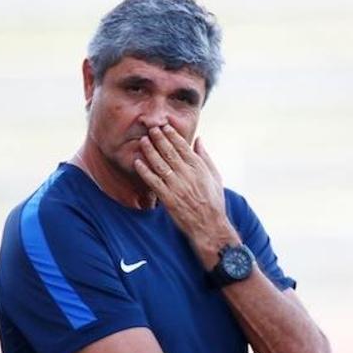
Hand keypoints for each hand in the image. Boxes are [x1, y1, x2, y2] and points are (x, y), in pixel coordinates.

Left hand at [133, 125, 238, 266]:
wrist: (210, 226)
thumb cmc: (213, 201)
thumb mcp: (215, 176)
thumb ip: (205, 157)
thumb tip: (199, 139)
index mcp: (199, 168)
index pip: (183, 146)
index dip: (172, 135)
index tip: (164, 126)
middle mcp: (187, 174)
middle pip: (169, 152)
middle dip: (159, 139)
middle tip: (150, 129)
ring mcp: (177, 186)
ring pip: (160, 164)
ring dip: (150, 151)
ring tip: (142, 141)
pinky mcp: (168, 198)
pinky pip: (153, 182)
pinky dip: (145, 171)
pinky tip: (138, 162)